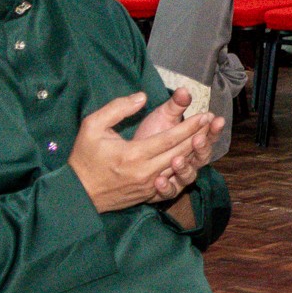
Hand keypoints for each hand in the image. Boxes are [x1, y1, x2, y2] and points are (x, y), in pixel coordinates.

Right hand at [71, 91, 219, 212]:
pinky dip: (185, 170)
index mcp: (134, 154)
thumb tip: (142, 97)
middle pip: (181, 153)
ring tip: (207, 138)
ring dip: (195, 153)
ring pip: (180, 168)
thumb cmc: (84, 157)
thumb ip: (118, 108)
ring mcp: (149, 186)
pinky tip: (192, 159)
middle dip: (199, 136)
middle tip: (213, 122)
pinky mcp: (148, 195)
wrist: (78, 192)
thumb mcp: (92, 126)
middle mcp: (146, 172)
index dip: (191, 126)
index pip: (171, 138)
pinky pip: (173, 182)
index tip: (205, 115)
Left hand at [130, 87, 222, 201]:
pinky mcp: (164, 190)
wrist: (126, 158)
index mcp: (192, 141)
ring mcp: (178, 176)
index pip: (208, 135)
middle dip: (202, 148)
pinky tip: (159, 180)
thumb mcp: (163, 116)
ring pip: (189, 176)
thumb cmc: (148, 133)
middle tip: (198, 139)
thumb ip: (175, 105)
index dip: (213, 128)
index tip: (214, 118)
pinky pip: (169, 192)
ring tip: (176, 160)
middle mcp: (189, 160)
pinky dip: (167, 187)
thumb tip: (184, 90)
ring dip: (185, 168)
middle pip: (202, 156)